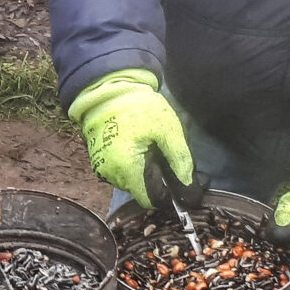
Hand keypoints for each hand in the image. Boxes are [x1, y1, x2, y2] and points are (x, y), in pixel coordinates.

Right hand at [68, 69, 192, 207]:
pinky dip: (136, 161)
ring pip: (134, 179)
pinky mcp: (101, 159)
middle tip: (171, 150)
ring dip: (148, 167)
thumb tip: (189, 187)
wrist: (108, 89)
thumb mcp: (168, 130)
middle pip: (144, 189)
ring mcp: (103, 168)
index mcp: (128, 169)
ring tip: (156, 142)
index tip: (181, 178)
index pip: (152, 201)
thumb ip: (180, 160)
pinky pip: (123, 169)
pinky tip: (142, 142)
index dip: (169, 194)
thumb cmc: (139, 107)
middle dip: (160, 175)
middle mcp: (112, 174)